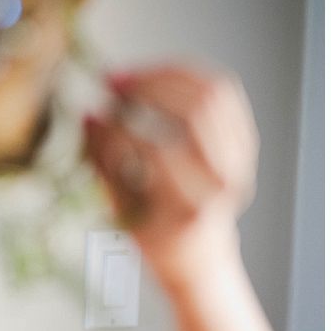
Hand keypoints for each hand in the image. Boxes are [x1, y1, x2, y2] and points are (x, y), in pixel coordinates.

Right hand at [83, 65, 258, 273]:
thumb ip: (105, 163)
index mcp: (193, 205)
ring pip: (211, 94)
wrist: (199, 254)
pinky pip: (223, 93)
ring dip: (166, 77)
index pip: (157, 150)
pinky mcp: (242, 142)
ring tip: (131, 79)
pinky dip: (189, 77)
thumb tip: (88, 118)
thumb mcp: (122, 212)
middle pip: (193, 111)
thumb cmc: (154, 239)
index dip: (121, 128)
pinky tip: (158, 76)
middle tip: (113, 87)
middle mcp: (224, 179)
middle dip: (147, 90)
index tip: (95, 117)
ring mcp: (239, 158)